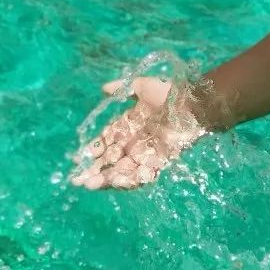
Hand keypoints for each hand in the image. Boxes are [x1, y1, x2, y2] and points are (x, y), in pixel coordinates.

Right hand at [71, 77, 206, 190]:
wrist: (193, 104)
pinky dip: (128, 180)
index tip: (80, 157)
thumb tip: (104, 88)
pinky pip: (142, 175)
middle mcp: (134, 142)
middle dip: (94, 170)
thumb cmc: (169, 93)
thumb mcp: (144, 86)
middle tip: (77, 179)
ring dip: (106, 178)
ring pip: (122, 170)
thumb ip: (123, 88)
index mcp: (128, 125)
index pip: (106, 140)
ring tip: (91, 184)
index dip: (94, 149)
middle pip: (110, 160)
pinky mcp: (159, 163)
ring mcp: (146, 154)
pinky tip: (115, 182)